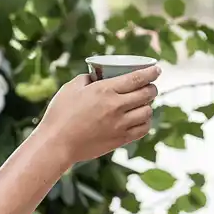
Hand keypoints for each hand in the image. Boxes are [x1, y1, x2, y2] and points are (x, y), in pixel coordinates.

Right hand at [36, 67, 160, 164]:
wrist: (57, 144)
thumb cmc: (60, 114)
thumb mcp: (71, 88)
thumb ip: (87, 79)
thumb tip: (96, 76)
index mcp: (105, 90)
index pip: (137, 78)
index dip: (151, 72)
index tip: (156, 70)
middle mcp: (116, 106)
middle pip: (147, 94)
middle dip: (152, 88)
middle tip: (149, 86)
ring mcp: (120, 124)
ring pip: (147, 112)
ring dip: (148, 105)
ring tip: (143, 103)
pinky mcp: (120, 139)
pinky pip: (143, 129)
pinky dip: (145, 122)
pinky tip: (140, 119)